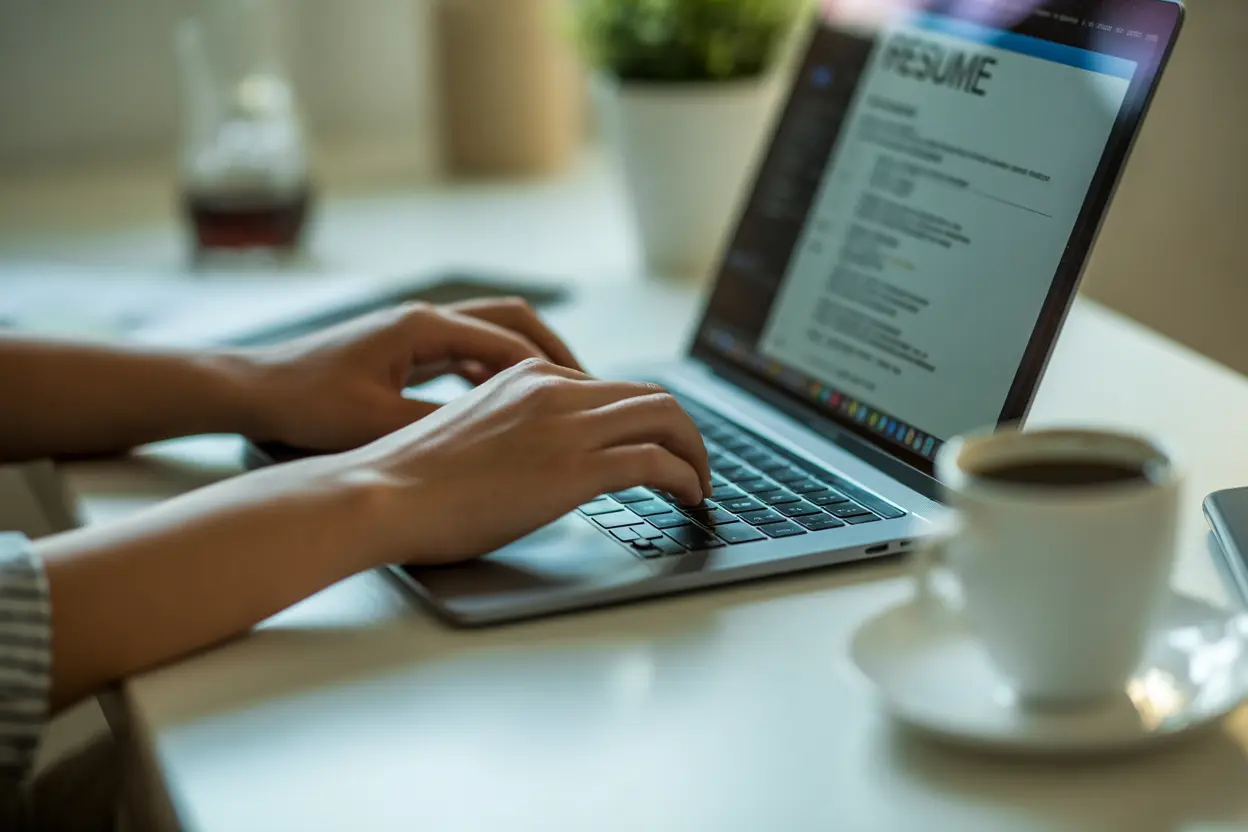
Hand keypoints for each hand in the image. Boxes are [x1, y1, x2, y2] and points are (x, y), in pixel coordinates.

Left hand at [235, 298, 582, 451]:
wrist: (251, 389)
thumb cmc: (306, 404)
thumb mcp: (380, 424)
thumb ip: (443, 426)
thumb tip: (503, 437)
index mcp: (423, 328)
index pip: (509, 342)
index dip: (554, 371)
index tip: (587, 399)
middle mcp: (424, 319)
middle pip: (512, 321)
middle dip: (555, 352)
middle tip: (590, 390)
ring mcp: (414, 331)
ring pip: (491, 333)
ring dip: (528, 359)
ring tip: (561, 397)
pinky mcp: (404, 348)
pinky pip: (466, 351)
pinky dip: (495, 371)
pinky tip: (508, 404)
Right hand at [339, 358, 712, 565]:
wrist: (382, 494)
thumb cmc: (410, 479)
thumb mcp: (472, 432)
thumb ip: (515, 431)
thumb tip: (539, 459)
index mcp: (526, 377)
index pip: (609, 388)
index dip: (644, 418)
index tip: (655, 445)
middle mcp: (553, 389)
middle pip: (650, 395)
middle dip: (683, 431)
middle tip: (693, 464)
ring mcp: (567, 426)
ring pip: (665, 419)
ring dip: (694, 452)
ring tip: (699, 483)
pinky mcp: (575, 468)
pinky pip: (657, 461)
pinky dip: (685, 476)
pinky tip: (689, 496)